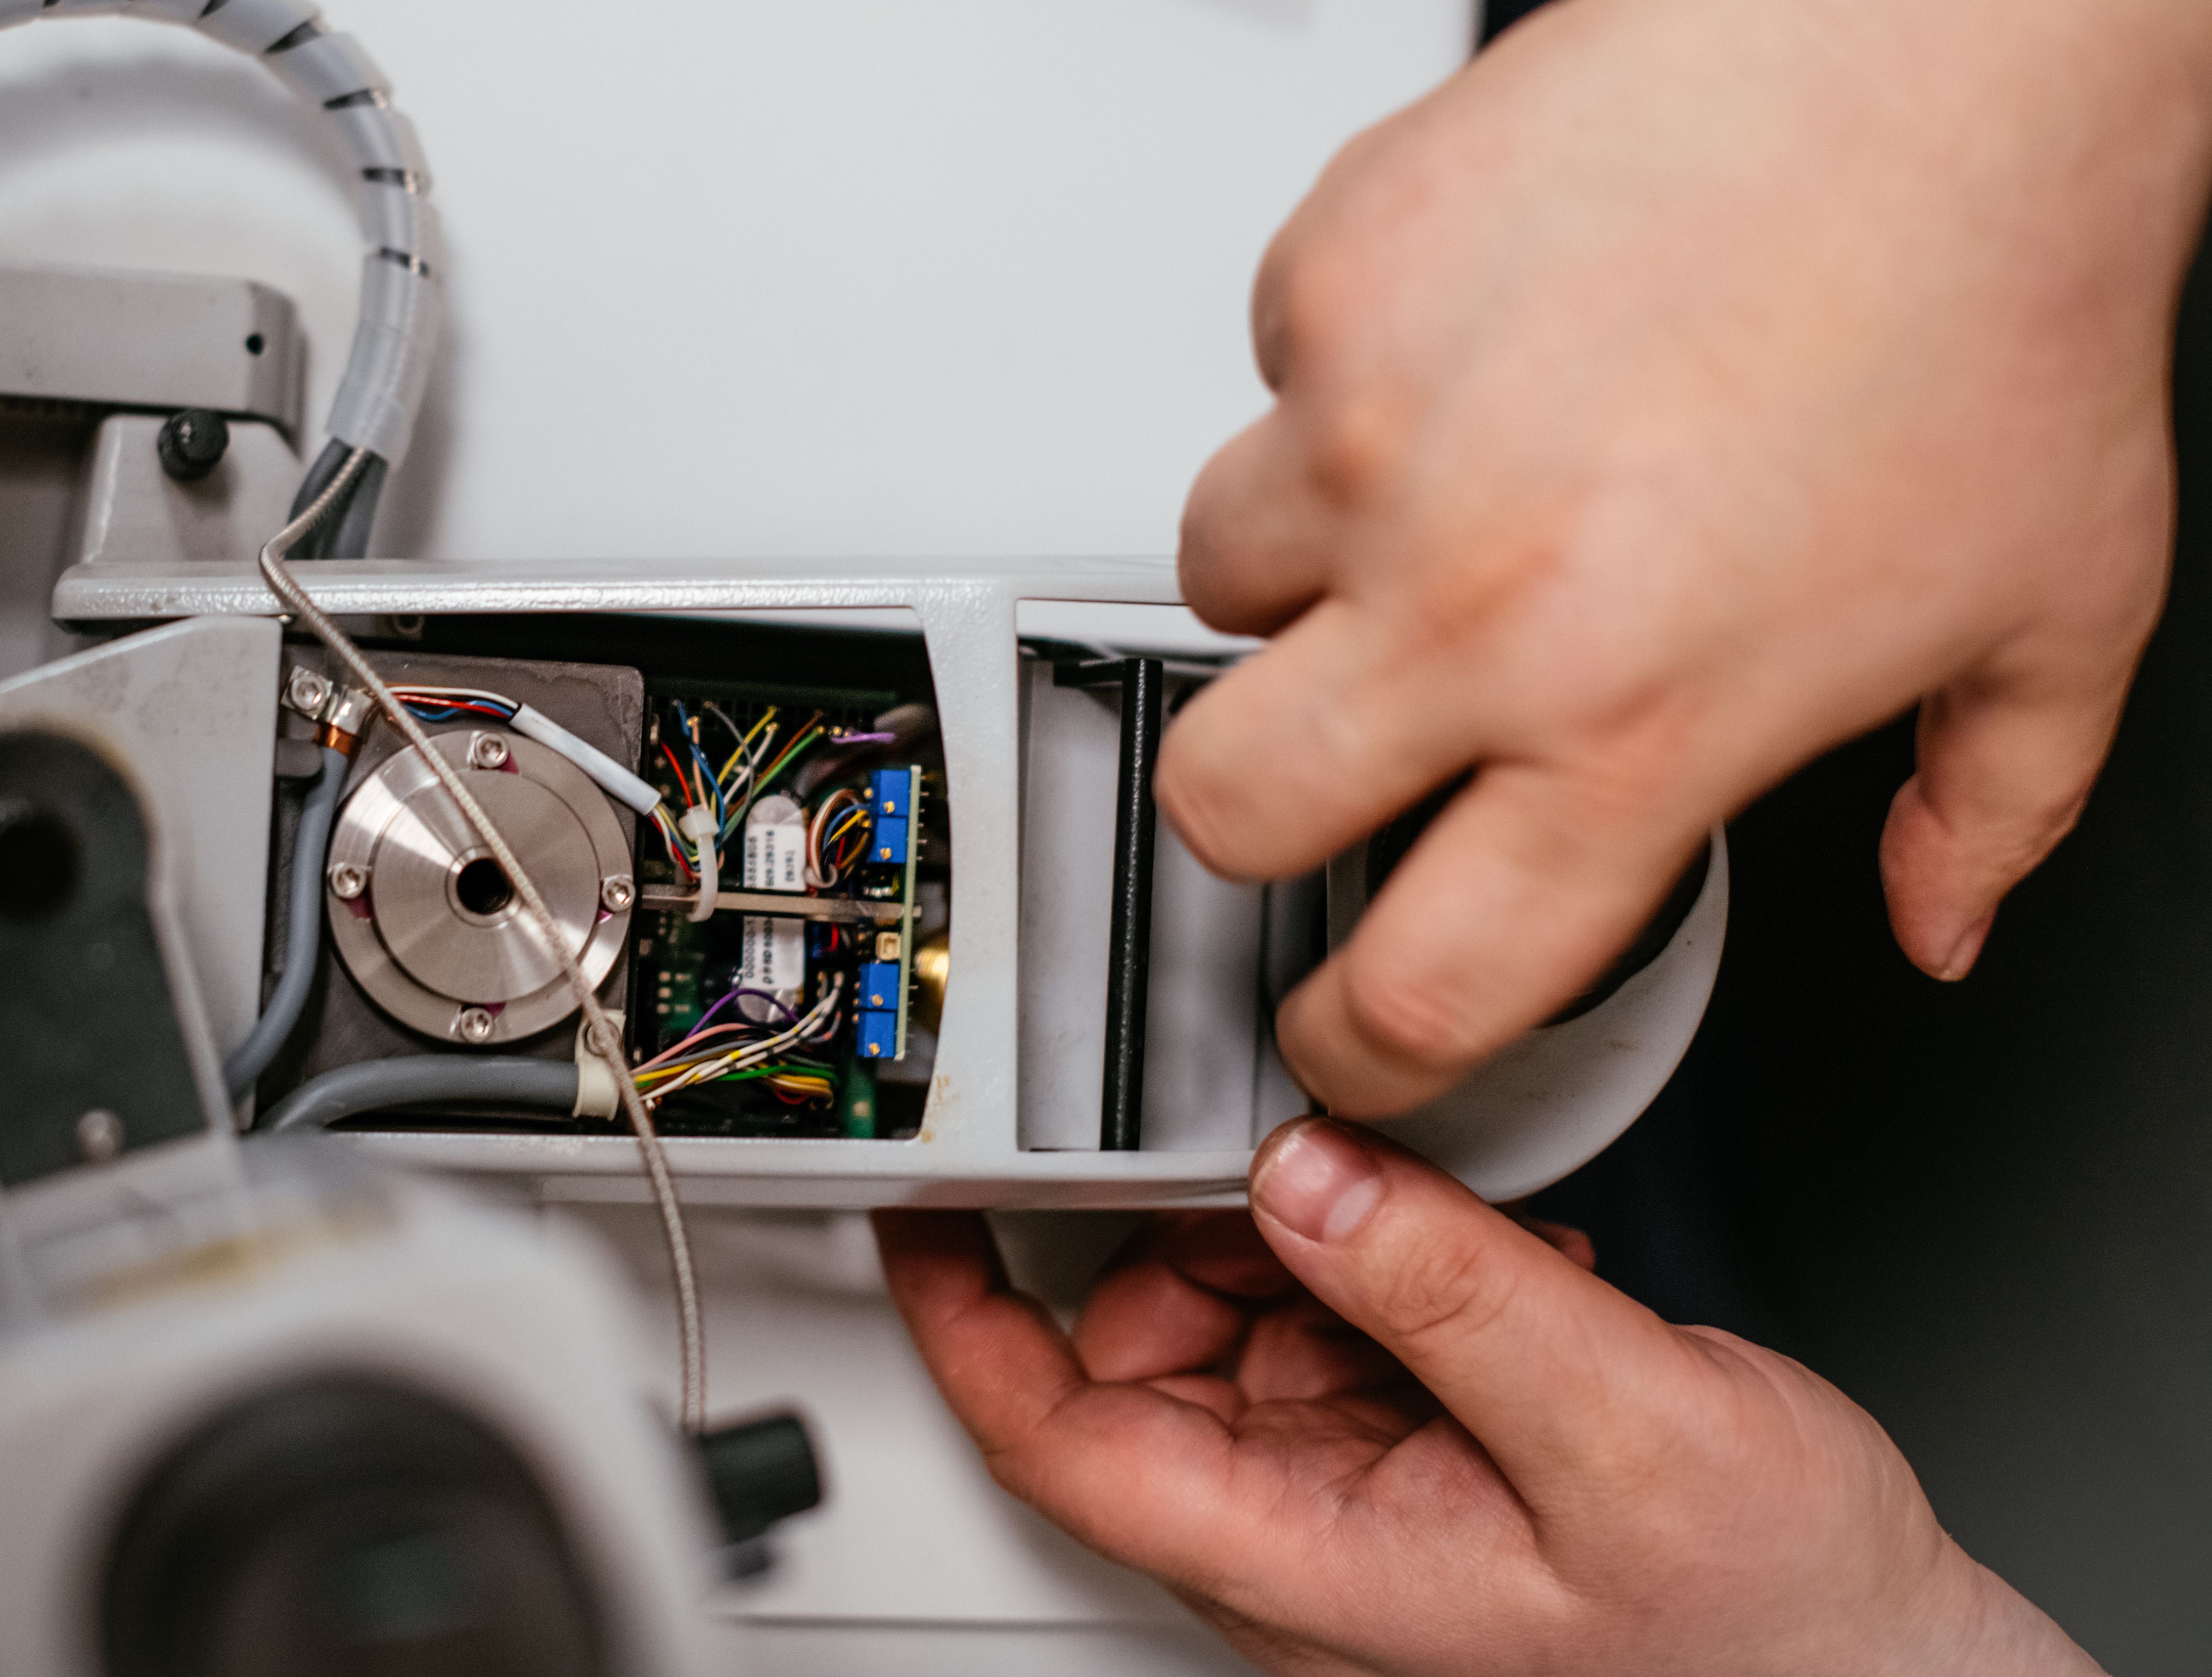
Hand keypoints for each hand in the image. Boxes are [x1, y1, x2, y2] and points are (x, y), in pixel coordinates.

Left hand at [876, 1121, 2098, 1676]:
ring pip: (1237, 1322)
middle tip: (1305, 1171)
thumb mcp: (1630, 1433)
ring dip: (1311, 1246)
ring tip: (1442, 1236)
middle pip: (1139, 1351)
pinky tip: (1494, 1276)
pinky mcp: (1417, 1456)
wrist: (1879, 1663)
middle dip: (1198, 1237)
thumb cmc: (1774, 1621)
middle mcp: (1304, 1538)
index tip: (920, 1203)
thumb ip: (1455, 1292)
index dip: (962, 1314)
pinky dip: (1389, 1272)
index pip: (1055, 1433)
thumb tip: (1305, 1171)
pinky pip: (1338, 1329)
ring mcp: (1358, 1499)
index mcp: (1306, 1563)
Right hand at [1158, 0, 2211, 1115]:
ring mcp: (1374, 434)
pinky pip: (1266, 375)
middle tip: (1327, 764)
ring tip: (1421, 493)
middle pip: (1221, 808)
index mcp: (1639, 718)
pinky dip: (1337, 374)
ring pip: (1212, 576)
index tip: (1352, 1027)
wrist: (1935, 31)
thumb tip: (1938, 914)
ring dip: (1293, 569)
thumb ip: (1989, 810)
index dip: (1363, 1047)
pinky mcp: (1330, 280)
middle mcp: (1476, 598)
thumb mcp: (2058, 613)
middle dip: (1253, 821)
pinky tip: (1470, 333)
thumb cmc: (1998, 297)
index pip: (1422, 983)